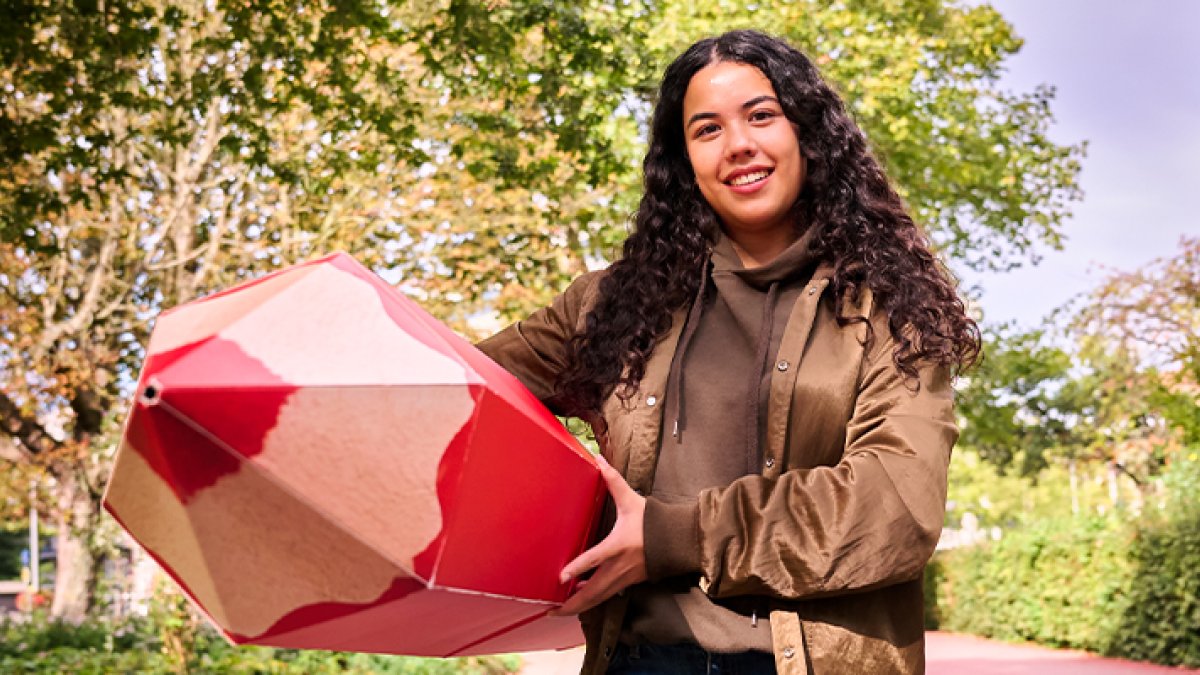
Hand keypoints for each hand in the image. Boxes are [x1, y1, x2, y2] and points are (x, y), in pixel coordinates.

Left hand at [551, 454, 646, 615]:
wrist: (678, 540)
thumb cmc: (653, 520)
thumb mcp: (631, 500)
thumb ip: (612, 480)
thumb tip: (598, 458)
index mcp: (619, 545)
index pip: (595, 558)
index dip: (578, 567)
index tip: (561, 576)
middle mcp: (619, 567)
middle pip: (592, 592)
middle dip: (571, 604)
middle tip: (551, 610)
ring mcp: (623, 578)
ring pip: (598, 598)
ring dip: (578, 607)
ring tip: (558, 612)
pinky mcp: (627, 583)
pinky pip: (605, 596)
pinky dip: (590, 601)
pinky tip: (578, 600)